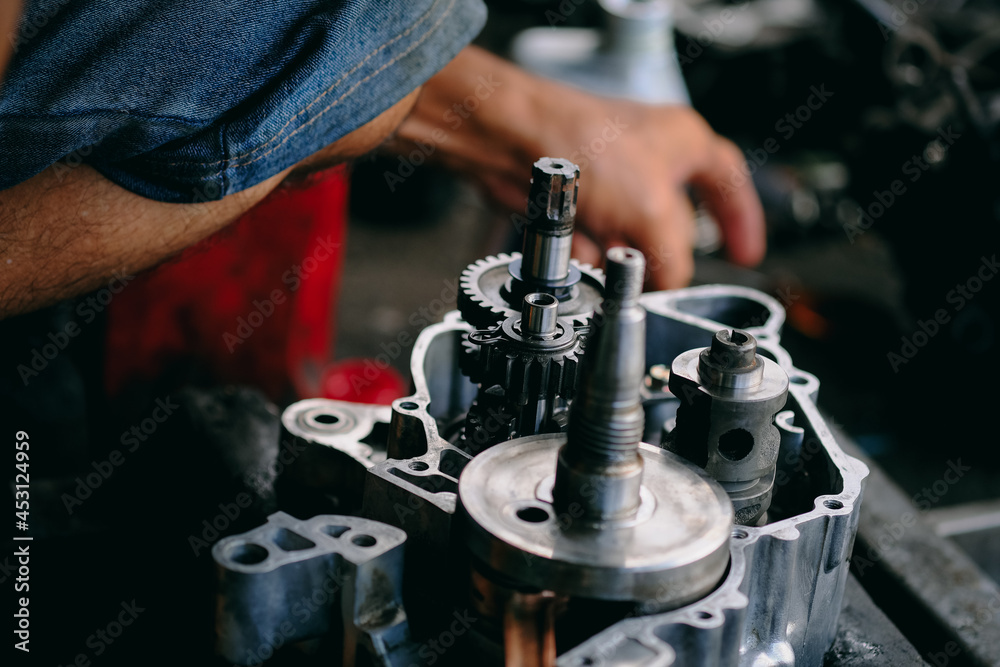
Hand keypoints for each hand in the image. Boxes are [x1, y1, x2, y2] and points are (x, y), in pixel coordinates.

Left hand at [392, 46, 764, 289]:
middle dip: (660, 251)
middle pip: (673, 224)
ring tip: (607, 250)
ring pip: (629, 237)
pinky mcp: (576, 199)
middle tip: (658, 274)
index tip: (746, 253)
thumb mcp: (654, 215)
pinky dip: (588, 250)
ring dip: (618, 255)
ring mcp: (611, 180)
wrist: (515, 144)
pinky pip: (595, 240)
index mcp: (684, 143)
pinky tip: (578, 245)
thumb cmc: (585, 146)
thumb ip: (674, 259)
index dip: (741, 219)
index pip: (728, 182)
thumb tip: (671, 284)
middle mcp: (649, 158)